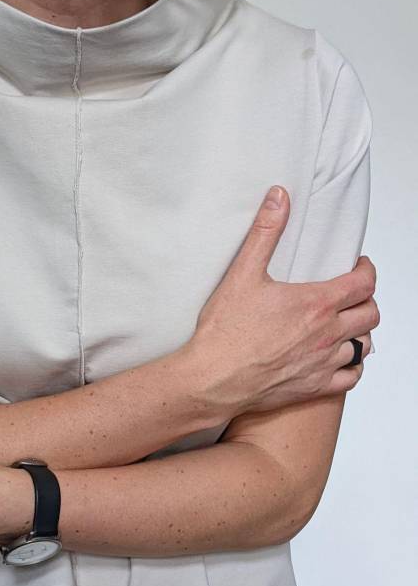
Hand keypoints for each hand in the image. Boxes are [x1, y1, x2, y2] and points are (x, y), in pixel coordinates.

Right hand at [182, 185, 378, 415]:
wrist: (214, 378)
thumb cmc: (226, 332)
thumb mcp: (243, 273)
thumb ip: (265, 233)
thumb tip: (279, 198)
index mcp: (317, 303)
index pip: (364, 283)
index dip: (366, 271)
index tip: (357, 267)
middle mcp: (327, 334)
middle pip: (370, 314)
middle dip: (366, 300)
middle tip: (352, 294)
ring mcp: (323, 363)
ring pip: (363, 346)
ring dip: (360, 333)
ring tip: (346, 325)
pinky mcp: (313, 387)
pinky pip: (350, 378)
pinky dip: (352, 367)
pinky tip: (340, 359)